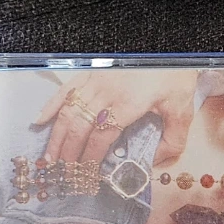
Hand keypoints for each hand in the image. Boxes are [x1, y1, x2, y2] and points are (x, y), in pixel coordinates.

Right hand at [34, 68, 197, 164]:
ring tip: (49, 157)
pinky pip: (66, 89)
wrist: (171, 47)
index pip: (101, 138)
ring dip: (56, 136)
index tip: (85, 176)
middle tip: (63, 174)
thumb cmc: (175, 75)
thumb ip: (172, 140)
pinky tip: (40, 121)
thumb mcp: (182, 109)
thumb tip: (154, 163)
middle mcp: (107, 92)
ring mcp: (96, 80)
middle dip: (68, 154)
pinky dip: (51, 105)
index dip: (90, 159)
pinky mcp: (93, 72)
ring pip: (68, 111)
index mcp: (128, 104)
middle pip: (79, 127)